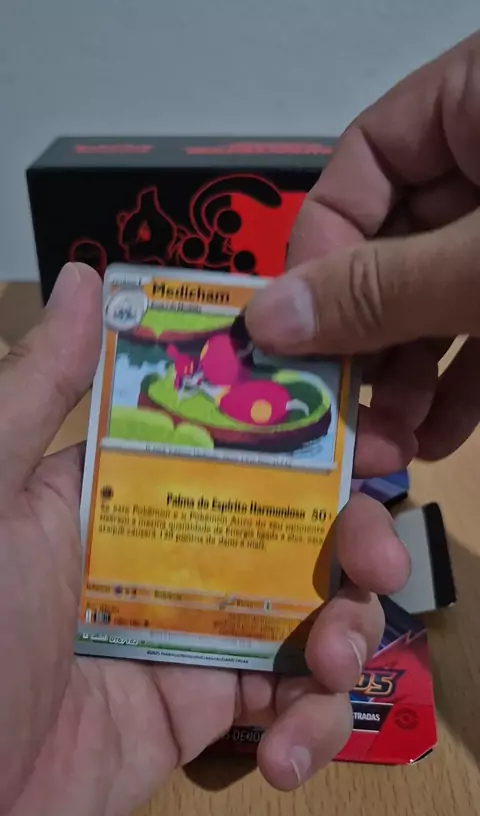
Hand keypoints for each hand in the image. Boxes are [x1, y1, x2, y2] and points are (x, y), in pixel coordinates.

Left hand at [1, 264, 402, 815]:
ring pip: (311, 611)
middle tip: (378, 558)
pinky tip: (293, 745)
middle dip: (355, 539)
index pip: (239, 445)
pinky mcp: (208, 710)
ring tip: (330, 662)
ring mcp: (196, 631)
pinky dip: (315, 721)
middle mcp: (171, 553)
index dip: (310, 435)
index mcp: (130, 494)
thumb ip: (38, 392)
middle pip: (296, 527)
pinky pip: (292, 702)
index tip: (368, 435)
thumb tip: (88, 283)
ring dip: (347, 633)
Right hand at [246, 32, 479, 630]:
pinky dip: (469, 381)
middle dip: (368, 340)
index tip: (304, 335)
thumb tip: (269, 317)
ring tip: (389, 448)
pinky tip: (443, 434)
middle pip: (396, 244)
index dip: (322, 250)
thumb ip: (388, 287)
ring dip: (412, 376)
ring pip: (442, 297)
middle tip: (343, 419)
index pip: (360, 163)